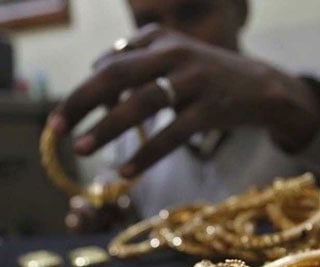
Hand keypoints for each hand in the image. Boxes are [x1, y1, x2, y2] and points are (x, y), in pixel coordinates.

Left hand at [49, 24, 319, 177]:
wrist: (263, 86)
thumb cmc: (210, 74)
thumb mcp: (176, 54)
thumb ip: (138, 56)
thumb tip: (96, 66)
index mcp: (161, 40)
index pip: (110, 62)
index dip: (84, 91)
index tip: (64, 118)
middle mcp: (175, 55)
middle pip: (116, 75)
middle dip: (81, 101)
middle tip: (55, 128)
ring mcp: (194, 82)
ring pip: (142, 104)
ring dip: (108, 128)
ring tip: (82, 148)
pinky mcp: (210, 110)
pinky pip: (172, 134)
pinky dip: (147, 153)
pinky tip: (127, 172)